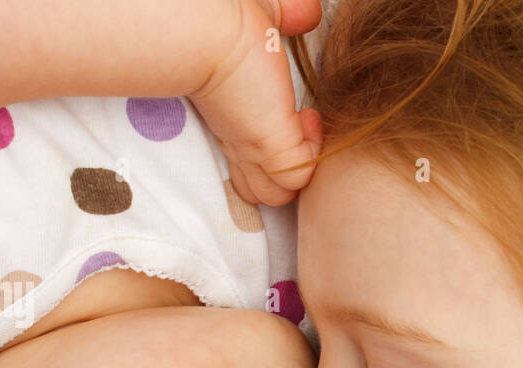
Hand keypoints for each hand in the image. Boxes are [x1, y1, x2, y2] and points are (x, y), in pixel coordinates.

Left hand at [192, 0, 324, 205]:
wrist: (210, 28)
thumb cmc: (225, 18)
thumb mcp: (266, 17)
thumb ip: (287, 16)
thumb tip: (309, 13)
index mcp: (230, 115)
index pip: (246, 161)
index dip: (267, 149)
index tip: (287, 112)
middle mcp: (237, 139)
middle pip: (257, 190)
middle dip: (282, 172)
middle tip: (298, 131)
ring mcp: (253, 150)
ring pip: (278, 194)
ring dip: (302, 166)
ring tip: (304, 125)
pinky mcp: (272, 151)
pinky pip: (300, 178)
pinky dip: (312, 153)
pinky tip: (307, 120)